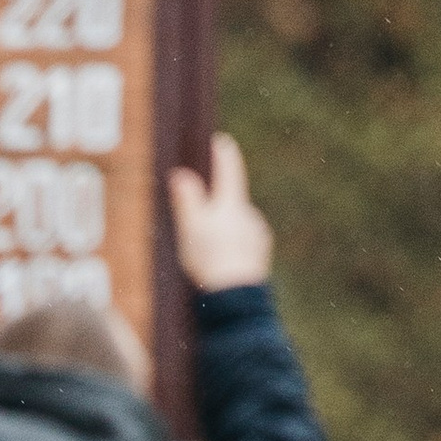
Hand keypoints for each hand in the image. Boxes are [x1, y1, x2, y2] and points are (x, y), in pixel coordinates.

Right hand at [169, 134, 272, 290]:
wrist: (234, 300)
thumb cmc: (210, 261)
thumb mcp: (191, 228)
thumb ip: (187, 199)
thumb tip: (182, 175)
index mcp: (232, 203)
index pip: (230, 169)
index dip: (223, 153)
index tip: (219, 141)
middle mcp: (249, 214)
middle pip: (230, 199)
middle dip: (215, 201)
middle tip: (195, 213)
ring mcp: (257, 234)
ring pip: (235, 222)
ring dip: (222, 227)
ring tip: (203, 247)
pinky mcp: (259, 254)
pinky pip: (242, 241)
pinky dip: (230, 244)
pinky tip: (218, 259)